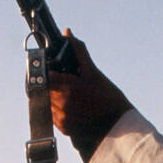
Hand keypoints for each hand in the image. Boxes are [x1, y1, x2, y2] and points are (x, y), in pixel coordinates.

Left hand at [48, 30, 132, 156]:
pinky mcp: (64, 129)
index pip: (43, 76)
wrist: (118, 123)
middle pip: (44, 90)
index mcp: (67, 88)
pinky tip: (73, 108)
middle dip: (52, 85)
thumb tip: (67, 33)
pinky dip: (59, 110)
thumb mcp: (93, 72)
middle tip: (67, 84)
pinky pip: (53, 116)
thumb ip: (78, 51)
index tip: (51, 71)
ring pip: (47, 103)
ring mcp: (62, 118)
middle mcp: (62, 104)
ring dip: (54, 98)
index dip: (45, 72)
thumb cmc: (108, 97)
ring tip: (72, 97)